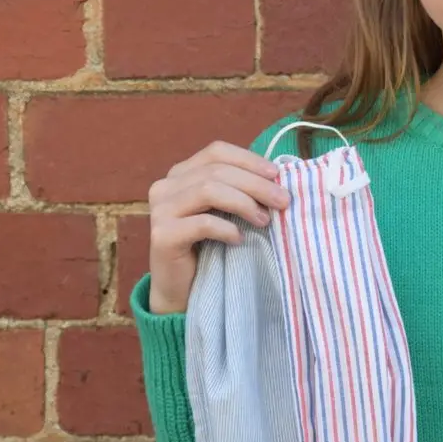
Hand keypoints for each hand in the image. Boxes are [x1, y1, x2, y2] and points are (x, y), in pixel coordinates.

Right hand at [146, 141, 290, 314]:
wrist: (182, 289)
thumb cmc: (209, 247)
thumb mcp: (226, 211)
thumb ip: (239, 189)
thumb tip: (279, 175)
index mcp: (181, 174)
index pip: (217, 152)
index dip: (249, 160)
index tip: (277, 174)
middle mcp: (166, 186)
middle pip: (217, 171)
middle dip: (256, 184)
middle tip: (283, 201)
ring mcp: (160, 210)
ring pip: (208, 191)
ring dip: (244, 203)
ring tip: (263, 221)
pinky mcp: (162, 235)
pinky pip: (202, 223)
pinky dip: (227, 229)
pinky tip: (239, 239)